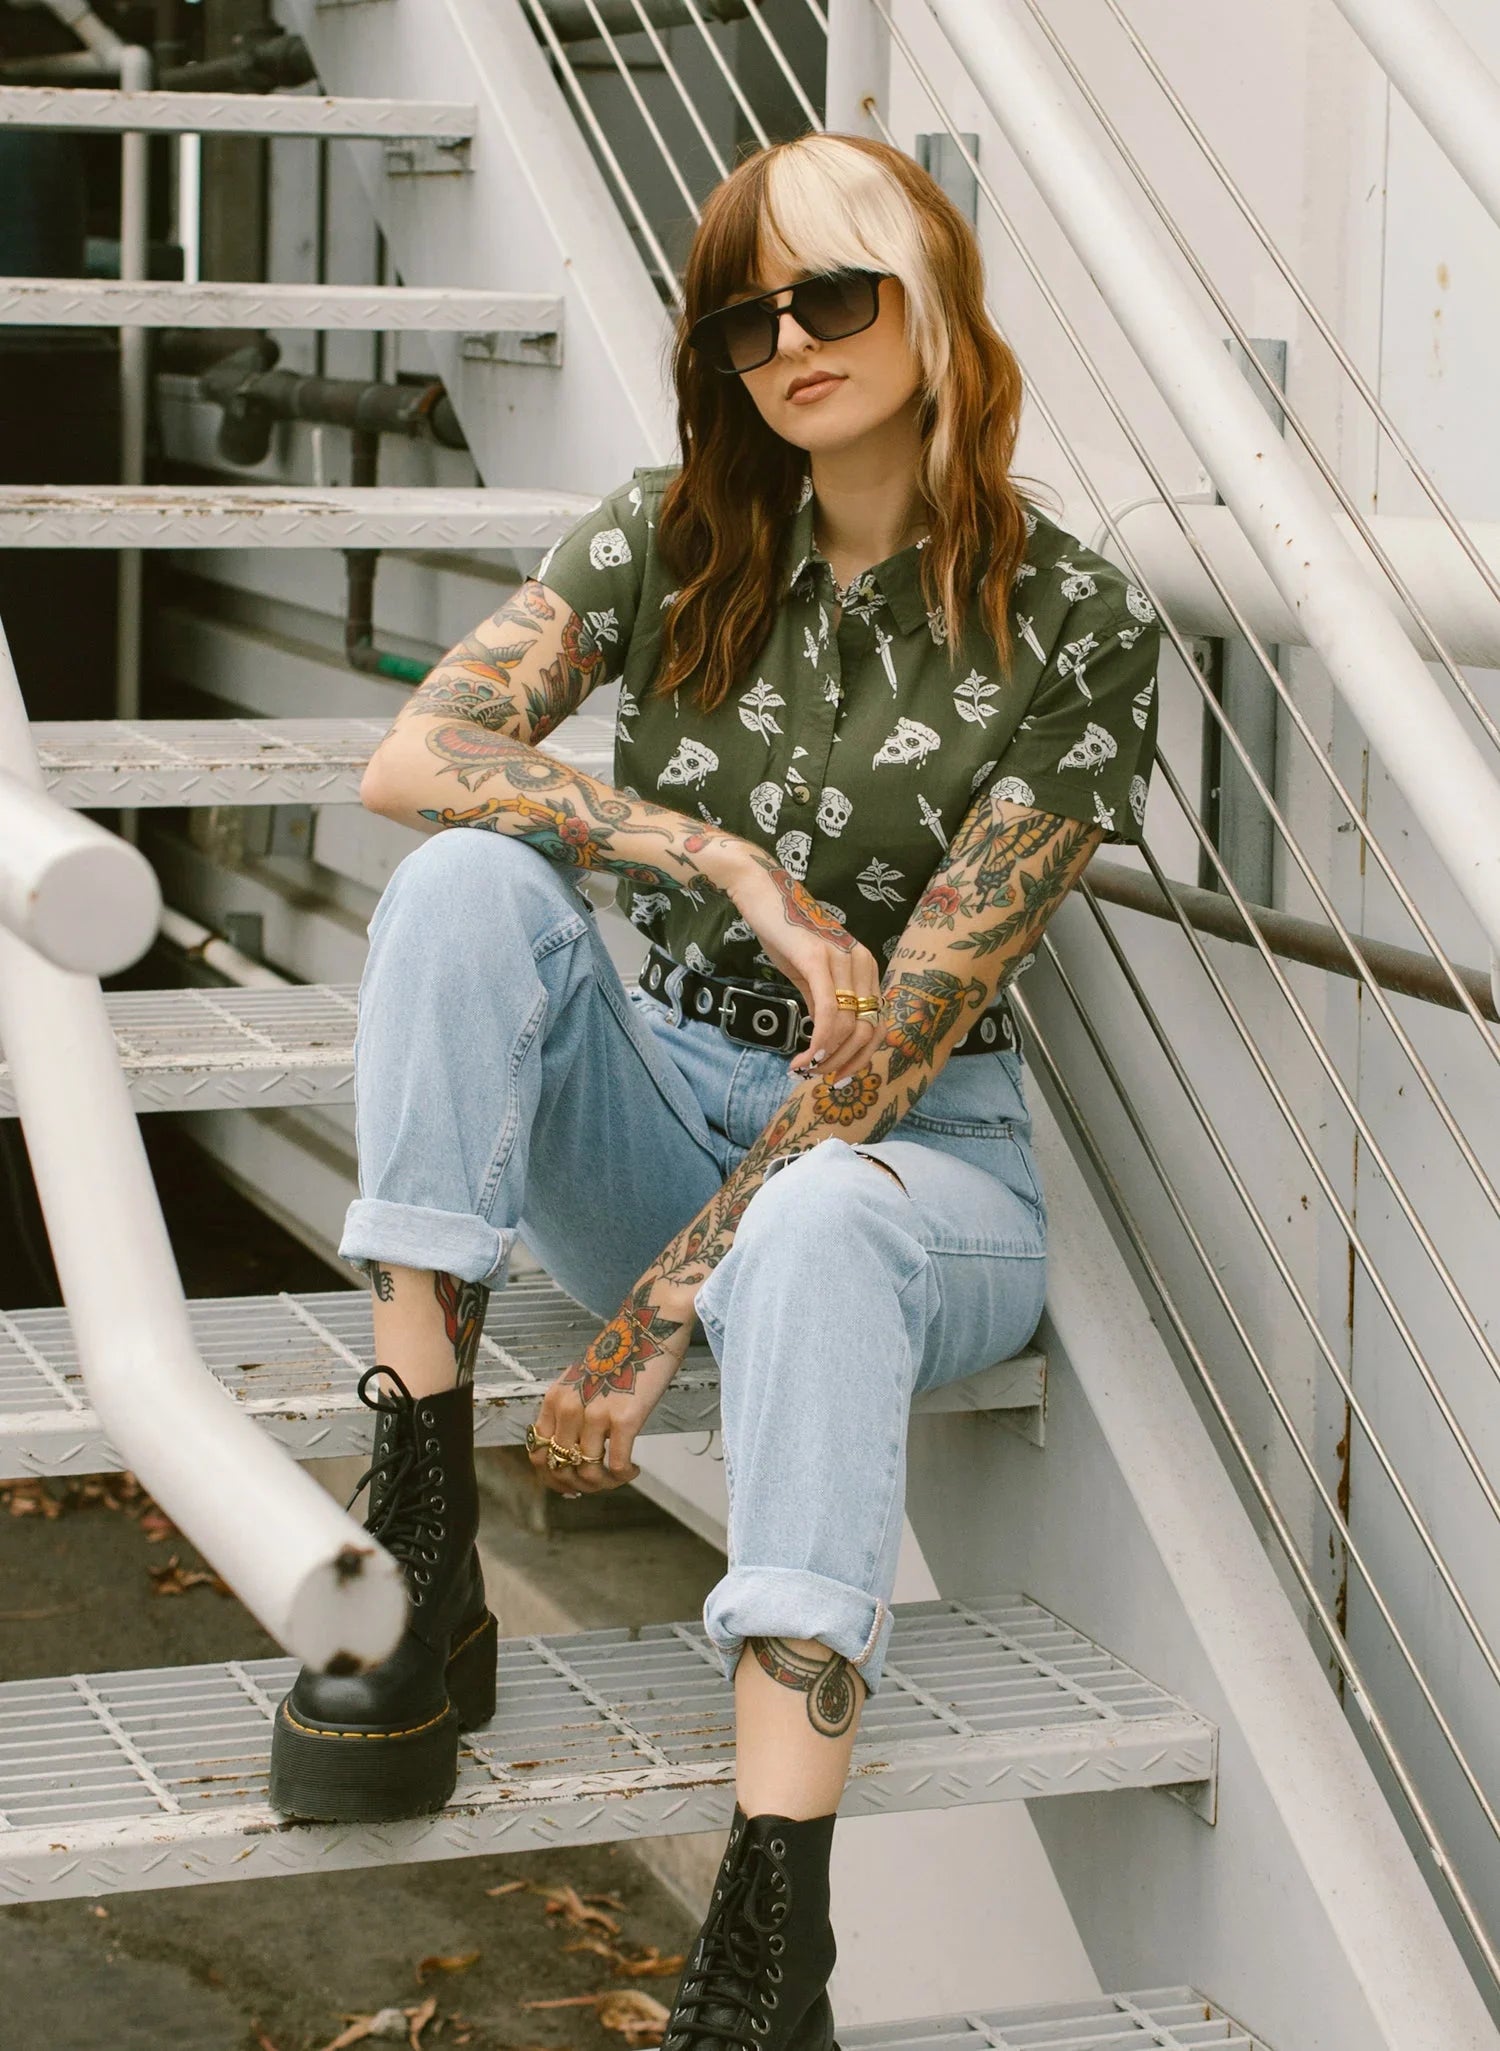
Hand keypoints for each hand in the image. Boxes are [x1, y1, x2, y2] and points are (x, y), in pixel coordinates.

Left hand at [528, 1283, 696, 1494]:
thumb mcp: (583, 1383)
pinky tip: (634, 1469)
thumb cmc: (622, 1355)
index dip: (552, 1478)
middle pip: (561, 1469)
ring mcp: (595, 1414)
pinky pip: (617, 1465)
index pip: (537, 1453)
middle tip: (600, 1484)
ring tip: (620, 1476)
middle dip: (579, 1486)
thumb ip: (574, 1415)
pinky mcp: (624, 1419)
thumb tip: (576, 1456)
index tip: (571, 1486)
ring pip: (588, 1472)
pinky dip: (625, 1475)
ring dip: (604, 1483)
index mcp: (554, 1399)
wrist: (649, 1326)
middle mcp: (568, 1408)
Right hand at [709, 845, 882, 1081]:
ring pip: (850, 1026)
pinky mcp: (818, 959)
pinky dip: (821, 1040)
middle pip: (868, 1031)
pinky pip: (829, 1011)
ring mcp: (843, 960)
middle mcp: (864, 963)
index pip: (877, 1025)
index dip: (860, 1058)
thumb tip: (827, 1039)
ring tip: (804, 1068)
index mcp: (867, 968)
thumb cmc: (786, 934)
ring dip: (827, 1057)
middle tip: (816, 1076)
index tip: (836, 1076)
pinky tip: (806, 1055)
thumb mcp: (811, 974)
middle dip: (843, 1063)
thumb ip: (824, 1002)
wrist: (763, 896)